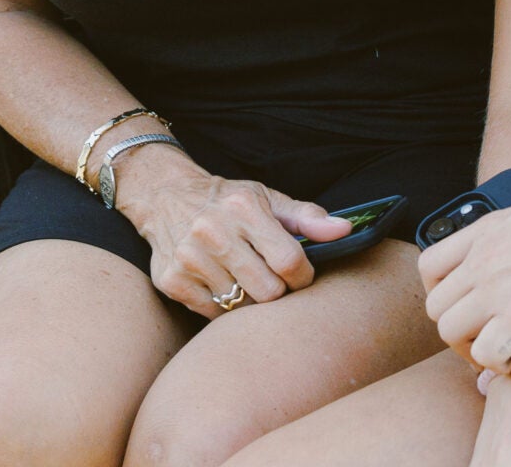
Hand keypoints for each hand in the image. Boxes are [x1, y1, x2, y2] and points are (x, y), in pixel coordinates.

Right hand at [116, 148, 349, 317]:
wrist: (164, 196)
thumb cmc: (227, 200)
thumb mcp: (267, 198)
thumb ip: (307, 218)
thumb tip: (345, 230)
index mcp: (243, 207)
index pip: (290, 261)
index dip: (303, 277)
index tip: (299, 275)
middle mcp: (213, 231)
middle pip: (268, 292)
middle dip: (278, 291)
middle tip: (272, 280)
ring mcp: (189, 259)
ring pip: (241, 307)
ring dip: (250, 299)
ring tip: (244, 279)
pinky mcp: (171, 282)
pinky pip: (214, 315)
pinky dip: (224, 307)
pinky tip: (220, 284)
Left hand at [422, 162, 510, 373]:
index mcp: (483, 233)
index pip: (430, 266)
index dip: (441, 294)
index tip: (463, 307)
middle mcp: (480, 261)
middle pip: (437, 308)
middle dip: (455, 330)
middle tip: (482, 338)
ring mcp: (496, 289)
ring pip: (450, 334)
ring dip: (470, 350)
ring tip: (498, 353)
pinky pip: (487, 354)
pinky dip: (498, 364)